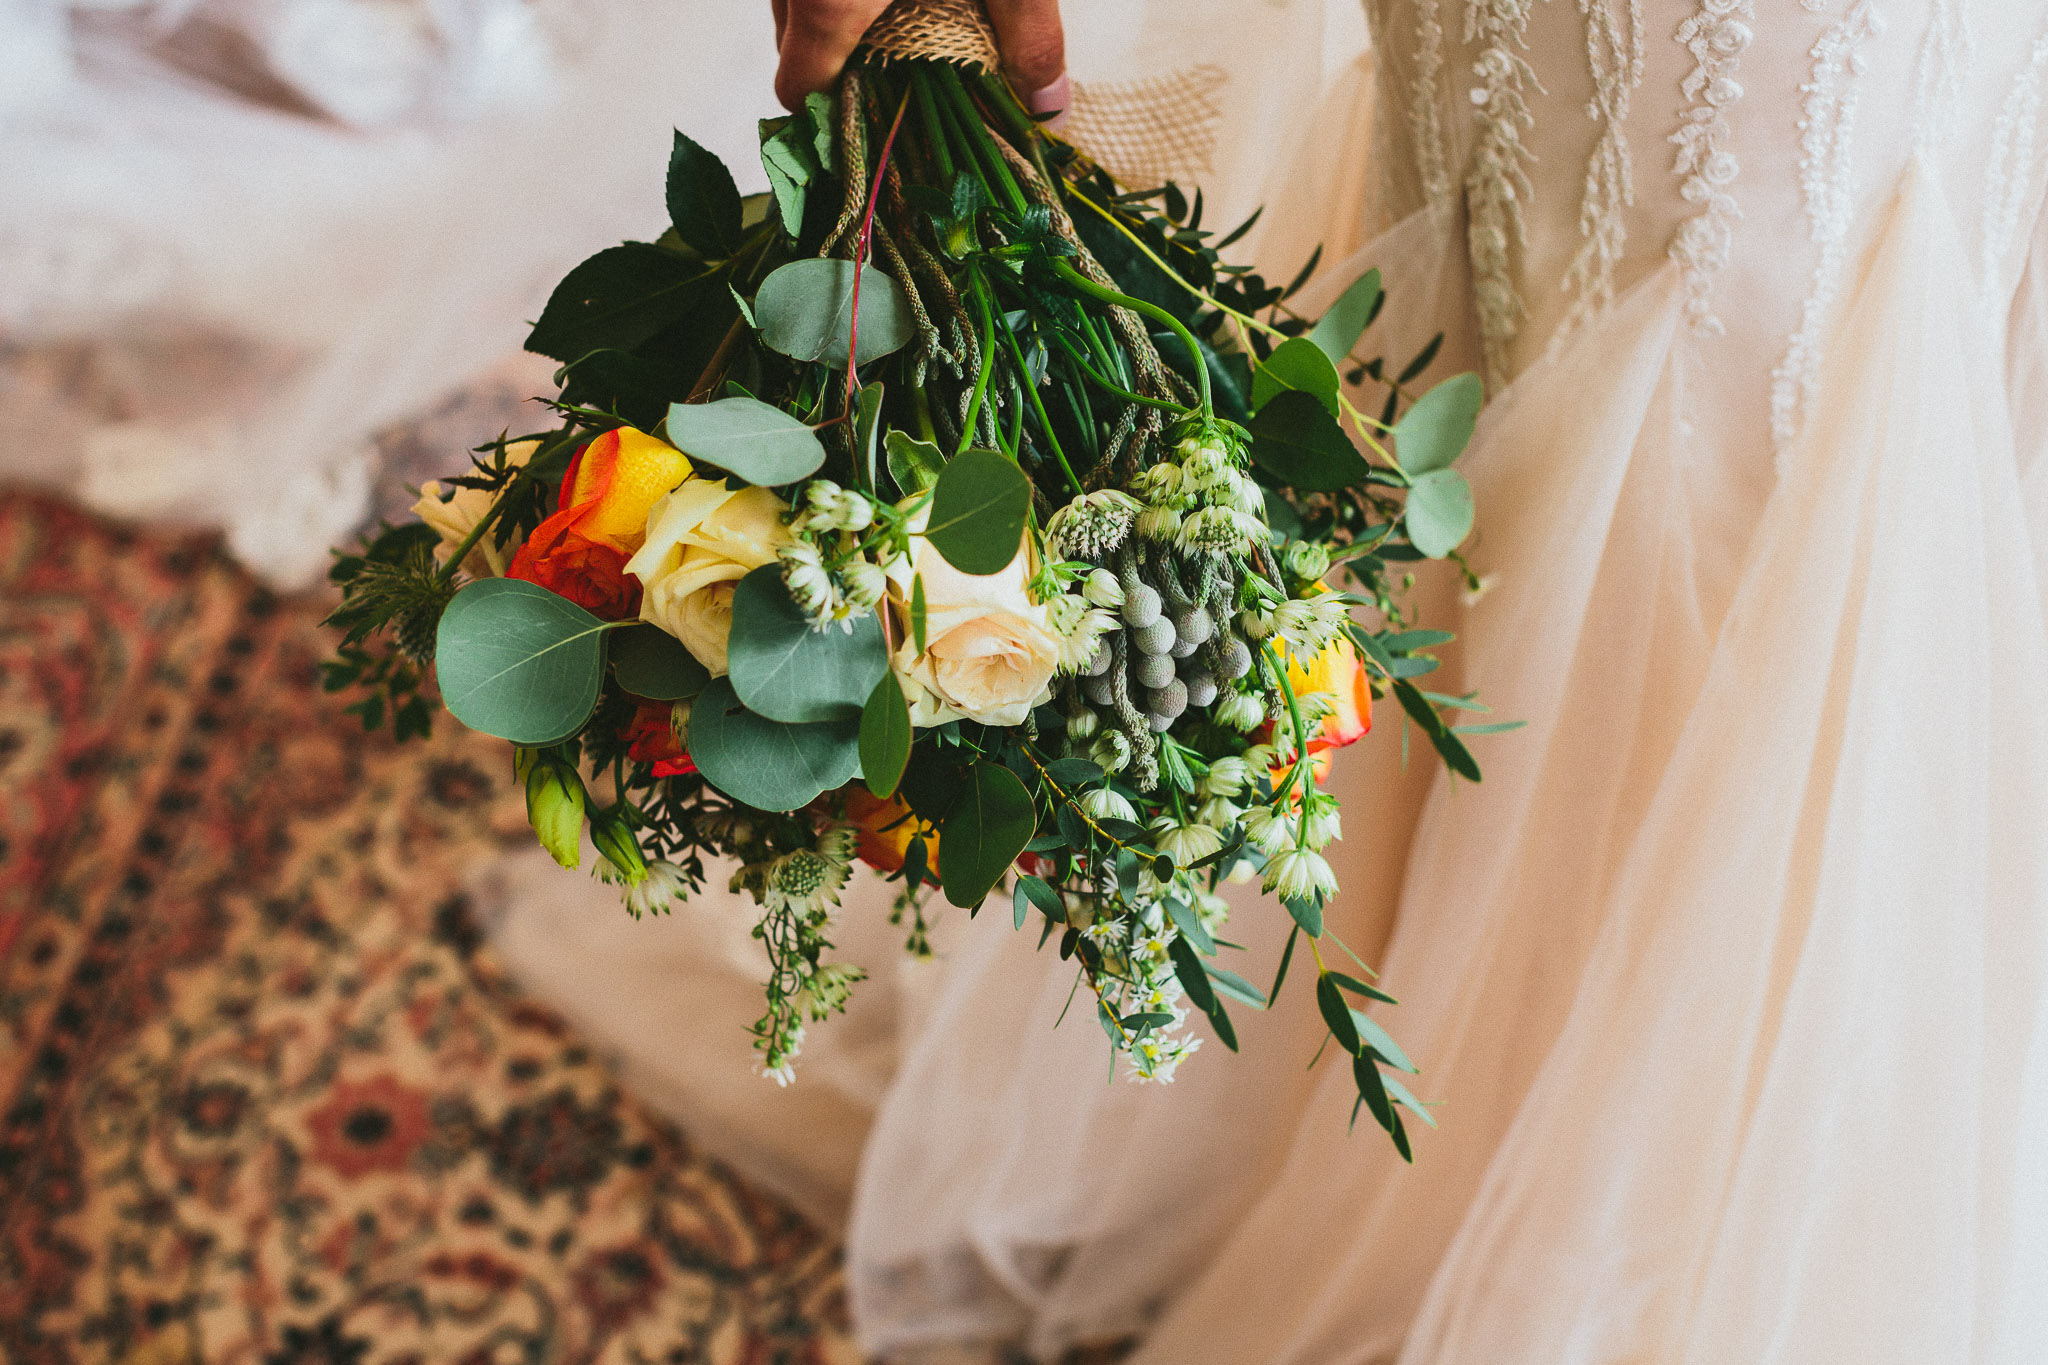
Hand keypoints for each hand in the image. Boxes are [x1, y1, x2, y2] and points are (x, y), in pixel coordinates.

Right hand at [771, 0, 1066, 119]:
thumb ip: (1028, 34)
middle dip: (845, 71)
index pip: (799, 92)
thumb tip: (1048, 109)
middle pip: (794, 51)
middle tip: (909, 74)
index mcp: (830, 0)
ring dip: (839, 24)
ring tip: (905, 23)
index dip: (835, 122)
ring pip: (794, 6)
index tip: (882, 129)